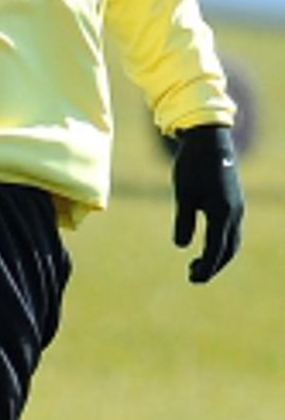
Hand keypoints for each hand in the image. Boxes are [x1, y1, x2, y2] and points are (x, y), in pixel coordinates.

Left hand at [172, 124, 244, 282]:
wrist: (209, 140)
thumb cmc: (192, 166)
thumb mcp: (184, 193)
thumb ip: (184, 220)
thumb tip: (182, 246)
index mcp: (222, 213)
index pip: (216, 250)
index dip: (206, 267)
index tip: (193, 279)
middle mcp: (235, 213)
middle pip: (228, 249)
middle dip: (213, 266)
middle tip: (193, 277)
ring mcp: (237, 207)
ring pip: (232, 241)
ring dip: (218, 256)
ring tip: (196, 265)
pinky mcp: (234, 202)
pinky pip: (231, 230)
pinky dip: (221, 243)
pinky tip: (206, 245)